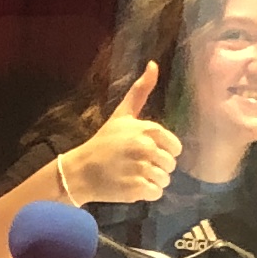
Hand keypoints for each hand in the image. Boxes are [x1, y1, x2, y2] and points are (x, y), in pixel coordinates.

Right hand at [59, 63, 178, 209]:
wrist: (80, 171)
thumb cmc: (104, 142)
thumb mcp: (122, 114)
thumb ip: (141, 91)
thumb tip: (154, 64)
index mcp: (146, 129)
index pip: (175, 147)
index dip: (164, 151)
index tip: (146, 152)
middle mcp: (145, 148)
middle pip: (171, 165)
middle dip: (157, 167)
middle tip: (137, 165)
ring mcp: (140, 169)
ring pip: (165, 180)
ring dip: (152, 181)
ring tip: (134, 176)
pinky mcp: (135, 189)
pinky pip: (156, 193)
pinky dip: (147, 193)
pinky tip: (132, 186)